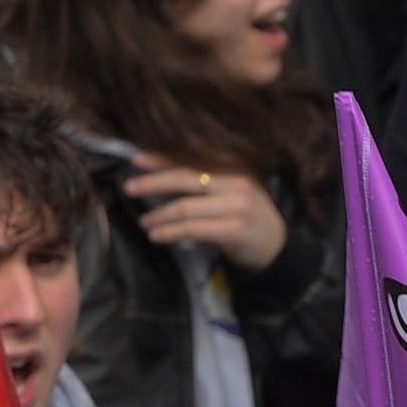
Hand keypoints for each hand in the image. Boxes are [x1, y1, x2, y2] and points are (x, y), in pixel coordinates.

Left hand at [127, 158, 288, 274]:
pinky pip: (194, 229)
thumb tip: (160, 177)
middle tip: (129, 188)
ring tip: (144, 222)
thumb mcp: (231, 193)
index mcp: (233, 170)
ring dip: (160, 215)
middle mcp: (236, 184)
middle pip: (186, 179)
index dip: (162, 158)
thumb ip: (204, 183)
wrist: (277, 248)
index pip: (191, 160)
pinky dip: (171, 232)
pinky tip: (158, 236)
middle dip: (153, 183)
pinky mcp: (235, 231)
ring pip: (186, 207)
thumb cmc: (247, 217)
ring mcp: (237, 207)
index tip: (136, 159)